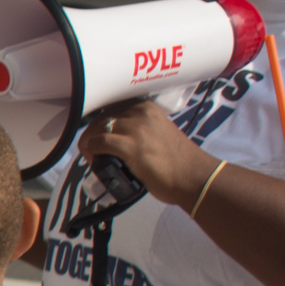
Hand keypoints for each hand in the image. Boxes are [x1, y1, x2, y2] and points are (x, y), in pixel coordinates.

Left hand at [76, 99, 211, 206]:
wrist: (195, 177)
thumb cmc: (179, 162)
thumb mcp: (158, 134)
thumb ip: (139, 131)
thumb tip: (116, 140)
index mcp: (147, 108)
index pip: (112, 109)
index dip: (101, 124)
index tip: (99, 138)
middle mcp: (140, 113)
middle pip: (101, 118)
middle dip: (93, 135)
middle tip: (94, 152)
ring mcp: (135, 129)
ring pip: (96, 128)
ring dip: (89, 144)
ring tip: (94, 158)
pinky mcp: (131, 147)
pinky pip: (99, 142)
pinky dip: (91, 151)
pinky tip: (94, 160)